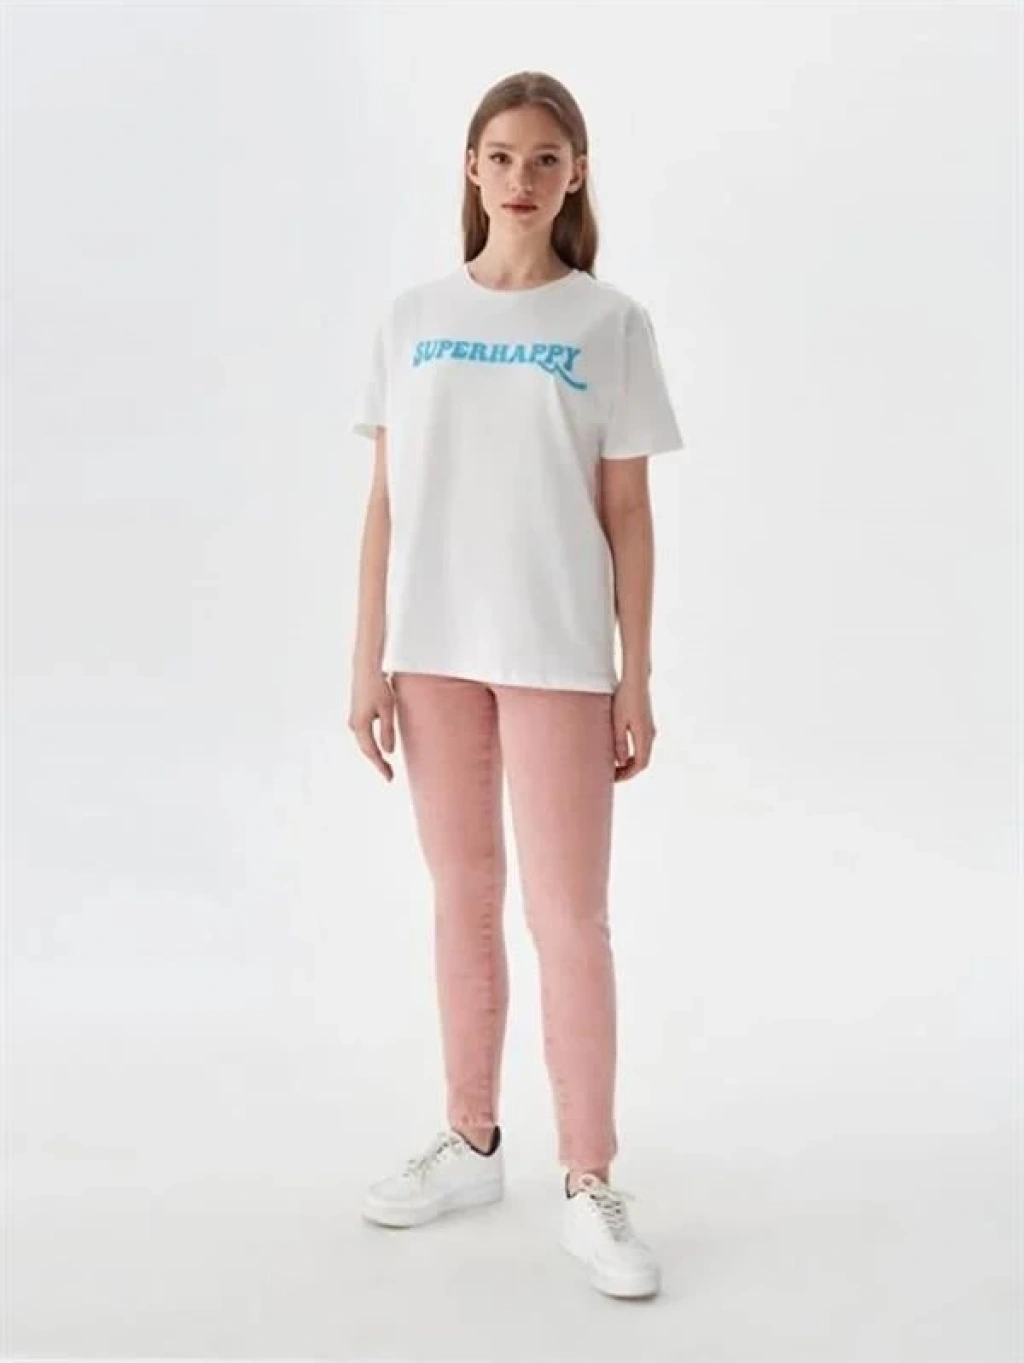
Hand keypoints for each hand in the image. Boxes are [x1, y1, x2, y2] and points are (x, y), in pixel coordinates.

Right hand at [348, 666, 395, 781]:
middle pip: (366, 750)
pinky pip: (365, 734)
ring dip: (375, 754)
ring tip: (386, 765)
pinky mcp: (357, 714)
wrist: (365, 669)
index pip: (372, 752)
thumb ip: (387, 731)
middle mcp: (354, 725)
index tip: (389, 778)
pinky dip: (372, 743)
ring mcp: (354, 720)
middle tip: (390, 775)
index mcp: (361, 726)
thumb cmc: (378, 687)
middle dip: (378, 763)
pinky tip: (380, 747)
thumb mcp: (388, 709)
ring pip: (365, 743)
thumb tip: (388, 752)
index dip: (381, 766)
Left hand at [612, 673, 656, 781]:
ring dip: (629, 762)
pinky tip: (619, 751)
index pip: (640, 764)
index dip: (628, 775)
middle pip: (642, 761)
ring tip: (613, 765)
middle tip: (612, 775)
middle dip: (628, 771)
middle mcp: (650, 735)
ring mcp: (649, 730)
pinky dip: (632, 753)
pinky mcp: (646, 724)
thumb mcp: (618, 722)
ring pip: (642, 753)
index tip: (614, 779)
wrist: (636, 681)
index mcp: (644, 736)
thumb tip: (621, 762)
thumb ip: (619, 743)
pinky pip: (641, 745)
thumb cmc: (625, 699)